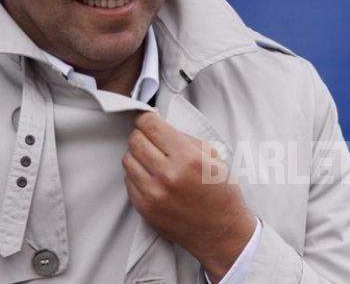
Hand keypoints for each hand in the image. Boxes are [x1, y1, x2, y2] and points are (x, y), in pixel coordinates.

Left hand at [122, 112, 255, 280]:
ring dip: (137, 154)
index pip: (150, 125)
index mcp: (187, 158)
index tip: (148, 117)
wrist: (222, 233)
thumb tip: (158, 121)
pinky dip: (136, 174)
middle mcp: (167, 175)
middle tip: (151, 137)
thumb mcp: (213, 157)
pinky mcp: (144, 209)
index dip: (146, 117)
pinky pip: (128, 180)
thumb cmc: (221, 193)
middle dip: (142, 134)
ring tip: (152, 158)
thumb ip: (185, 137)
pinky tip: (151, 176)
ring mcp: (153, 194)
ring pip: (128, 159)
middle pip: (135, 140)